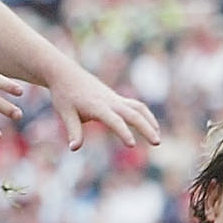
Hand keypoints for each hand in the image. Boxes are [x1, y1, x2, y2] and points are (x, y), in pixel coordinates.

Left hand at [45, 64, 161, 151]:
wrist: (65, 74)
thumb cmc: (65, 95)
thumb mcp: (66, 113)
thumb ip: (73, 131)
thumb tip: (74, 148)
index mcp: (97, 106)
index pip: (114, 121)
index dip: (123, 132)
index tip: (132, 144)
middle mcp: (109, 101)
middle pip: (133, 114)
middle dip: (146, 128)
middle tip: (158, 143)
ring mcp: (115, 98)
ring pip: (138, 108)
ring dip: (150, 121)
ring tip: (157, 137)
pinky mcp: (116, 98)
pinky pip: (135, 105)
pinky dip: (145, 115)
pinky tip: (149, 126)